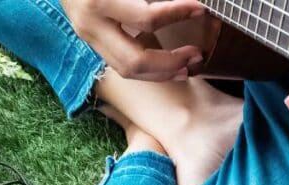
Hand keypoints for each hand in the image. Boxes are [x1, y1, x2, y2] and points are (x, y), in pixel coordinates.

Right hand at [61, 0, 205, 80]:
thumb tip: (187, 2)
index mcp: (99, 2)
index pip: (146, 17)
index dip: (177, 13)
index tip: (199, 8)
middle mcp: (91, 26)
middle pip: (135, 61)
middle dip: (170, 63)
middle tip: (195, 55)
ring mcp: (89, 39)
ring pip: (128, 71)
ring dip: (161, 73)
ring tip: (186, 67)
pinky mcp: (92, 44)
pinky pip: (122, 65)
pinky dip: (147, 68)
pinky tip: (166, 64)